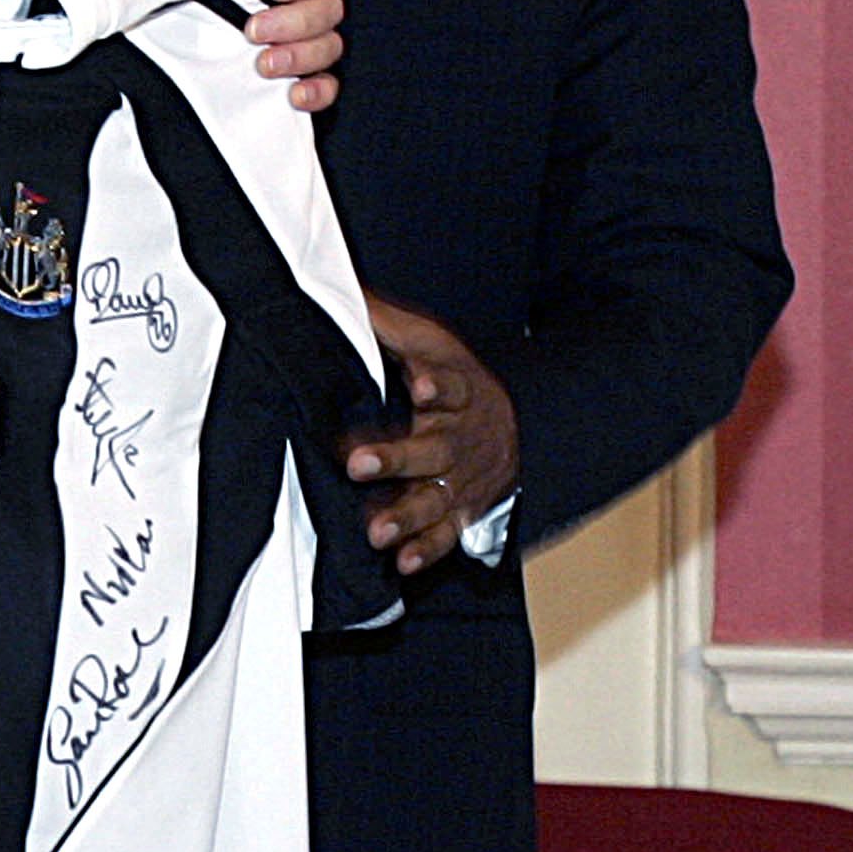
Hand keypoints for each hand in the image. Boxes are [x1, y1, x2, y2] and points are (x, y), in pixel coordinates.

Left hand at [245, 0, 344, 110]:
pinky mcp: (309, 72)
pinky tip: (295, 93)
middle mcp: (313, 0)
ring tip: (263, 64)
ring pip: (329, 46)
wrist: (199, 10)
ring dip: (298, 57)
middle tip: (254, 31)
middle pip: (328, 9)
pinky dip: (316, 90)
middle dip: (291, 22)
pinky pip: (327, 83)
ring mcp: (314, 38)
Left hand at [343, 292, 516, 575]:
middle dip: (397, 458)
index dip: (436, 383)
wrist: (511, 429)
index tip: (418, 384)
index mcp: (456, 391)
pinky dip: (426, 551)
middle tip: (358, 465)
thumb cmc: (455, 381)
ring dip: (405, 517)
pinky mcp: (460, 511)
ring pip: (435, 500)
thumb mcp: (432, 344)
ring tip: (376, 532)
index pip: (450, 385)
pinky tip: (402, 564)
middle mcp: (459, 439)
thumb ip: (389, 325)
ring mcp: (462, 480)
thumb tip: (341, 288)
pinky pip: (446, 535)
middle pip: (433, 449)